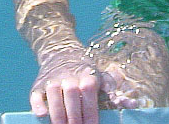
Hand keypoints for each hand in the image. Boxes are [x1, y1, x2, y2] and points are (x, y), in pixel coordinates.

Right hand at [30, 55, 148, 123]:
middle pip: (72, 94)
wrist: (60, 53)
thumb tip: (132, 104)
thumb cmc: (84, 71)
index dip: (90, 111)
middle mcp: (69, 75)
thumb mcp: (99, 76)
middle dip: (74, 116)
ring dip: (58, 114)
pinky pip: (36, 95)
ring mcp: (52, 80)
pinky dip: (39, 105)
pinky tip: (43, 116)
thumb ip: (113, 91)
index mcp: (86, 74)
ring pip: (54, 94)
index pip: (89, 91)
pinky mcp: (38, 86)